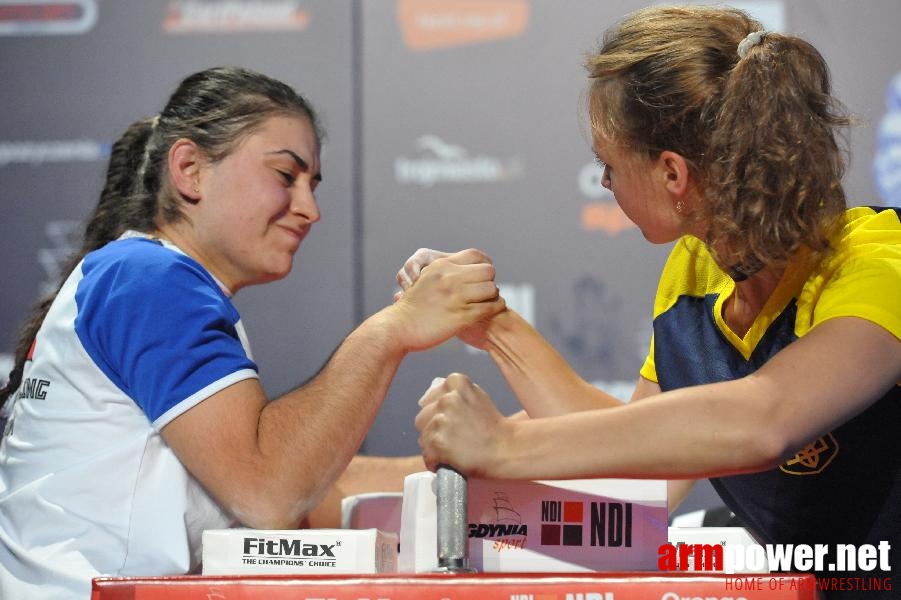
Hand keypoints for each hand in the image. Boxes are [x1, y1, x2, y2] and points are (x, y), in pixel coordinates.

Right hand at [388, 249, 504, 351]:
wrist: (399, 327)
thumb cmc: (413, 306)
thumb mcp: (427, 279)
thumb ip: (444, 272)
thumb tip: (460, 270)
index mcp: (442, 266)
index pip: (475, 255)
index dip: (484, 264)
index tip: (483, 275)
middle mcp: (450, 278)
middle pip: (488, 270)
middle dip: (489, 280)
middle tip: (486, 289)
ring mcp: (456, 297)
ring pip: (491, 289)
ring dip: (493, 295)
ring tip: (489, 300)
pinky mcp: (461, 316)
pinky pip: (489, 308)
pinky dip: (495, 307)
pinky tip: (492, 309)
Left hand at [414, 373, 508, 476]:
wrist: (505, 449)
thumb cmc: (493, 427)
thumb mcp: (475, 396)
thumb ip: (453, 394)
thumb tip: (424, 400)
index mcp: (455, 382)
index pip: (429, 400)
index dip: (439, 414)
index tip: (453, 423)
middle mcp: (446, 398)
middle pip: (422, 418)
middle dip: (434, 429)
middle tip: (455, 438)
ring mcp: (441, 420)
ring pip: (423, 438)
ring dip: (435, 447)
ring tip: (455, 450)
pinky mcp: (438, 442)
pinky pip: (427, 455)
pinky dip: (436, 462)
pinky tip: (451, 461)